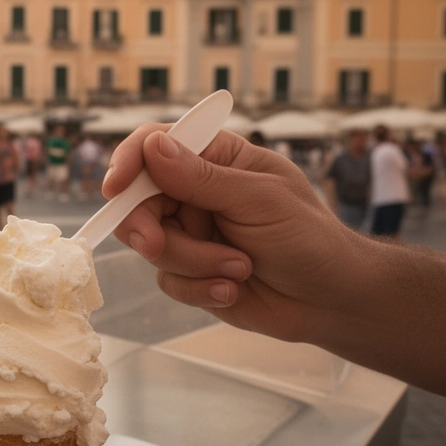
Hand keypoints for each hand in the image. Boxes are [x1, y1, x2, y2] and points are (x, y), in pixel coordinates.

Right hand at [103, 127, 359, 343]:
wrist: (331, 300)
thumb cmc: (309, 238)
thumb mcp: (259, 201)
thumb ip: (202, 178)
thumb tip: (152, 148)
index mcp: (215, 158)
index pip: (155, 145)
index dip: (128, 163)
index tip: (114, 188)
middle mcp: (196, 192)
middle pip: (139, 201)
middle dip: (150, 228)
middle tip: (157, 245)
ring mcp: (191, 233)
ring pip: (152, 246)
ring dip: (192, 263)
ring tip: (238, 269)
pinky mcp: (191, 271)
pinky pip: (168, 280)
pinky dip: (198, 288)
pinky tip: (232, 289)